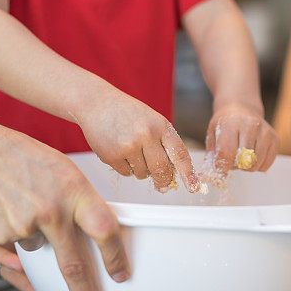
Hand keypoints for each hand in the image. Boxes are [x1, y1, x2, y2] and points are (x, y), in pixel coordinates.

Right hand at [0, 121, 128, 290]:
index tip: (120, 275)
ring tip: (20, 203)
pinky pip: (15, 244)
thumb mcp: (59, 168)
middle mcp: (54, 211)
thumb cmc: (18, 155)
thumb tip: (96, 227)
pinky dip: (11, 232)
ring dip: (35, 236)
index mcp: (74, 190)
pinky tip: (1, 207)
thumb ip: (77, 199)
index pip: (106, 231)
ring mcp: (27, 225)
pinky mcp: (2, 236)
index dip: (116, 257)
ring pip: (40, 249)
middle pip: (75, 265)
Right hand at [75, 88, 198, 192]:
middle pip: (161, 170)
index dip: (188, 173)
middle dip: (163, 181)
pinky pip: (126, 173)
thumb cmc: (127, 112)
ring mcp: (128, 146)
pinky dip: (125, 168)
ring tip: (131, 151)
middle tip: (162, 186)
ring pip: (143, 174)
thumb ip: (163, 142)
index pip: (179, 154)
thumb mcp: (151, 120)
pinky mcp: (112, 156)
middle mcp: (146, 135)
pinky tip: (119, 151)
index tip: (194, 187)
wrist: (96, 103)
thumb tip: (170, 174)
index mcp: (160, 125)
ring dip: (141, 170)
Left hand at [203, 103, 278, 183]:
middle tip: (231, 158)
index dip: (222, 165)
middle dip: (234, 166)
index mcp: (231, 123)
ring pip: (255, 165)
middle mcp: (251, 126)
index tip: (220, 166)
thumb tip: (207, 177)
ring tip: (241, 156)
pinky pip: (265, 165)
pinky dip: (257, 166)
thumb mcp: (212, 135)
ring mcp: (265, 132)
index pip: (227, 152)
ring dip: (245, 167)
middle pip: (242, 161)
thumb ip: (210, 156)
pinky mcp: (275, 139)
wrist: (241, 107)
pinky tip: (251, 156)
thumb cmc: (224, 124)